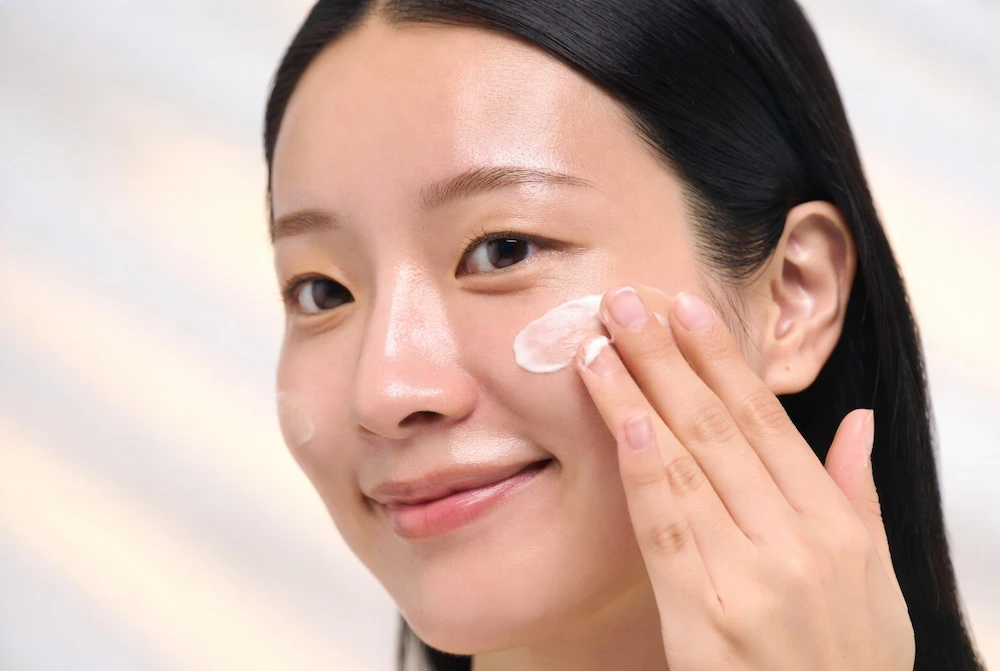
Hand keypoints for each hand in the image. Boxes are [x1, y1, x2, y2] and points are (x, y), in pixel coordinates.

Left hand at [574, 285, 913, 669]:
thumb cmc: (851, 660)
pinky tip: (624, 423)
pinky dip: (647, 473)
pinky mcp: (705, 620)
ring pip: (687, 465)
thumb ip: (856, 494)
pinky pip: (670, 532)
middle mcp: (793, 539)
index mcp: (833, 523)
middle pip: (718, 428)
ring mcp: (750, 577)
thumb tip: (857, 422)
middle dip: (667, 358)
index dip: (722, 360)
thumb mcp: (876, 577)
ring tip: (602, 345)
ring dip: (639, 397)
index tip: (686, 310)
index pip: (765, 420)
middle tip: (627, 302)